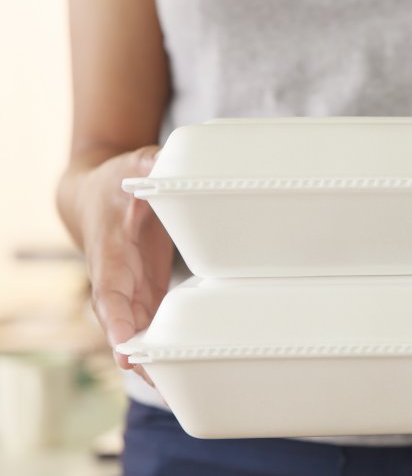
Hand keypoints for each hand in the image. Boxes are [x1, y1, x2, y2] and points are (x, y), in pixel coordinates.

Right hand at [77, 146, 172, 384]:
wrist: (95, 197)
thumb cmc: (115, 183)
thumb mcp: (131, 164)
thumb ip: (147, 162)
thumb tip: (160, 160)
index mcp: (110, 250)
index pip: (109, 290)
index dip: (118, 317)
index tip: (125, 342)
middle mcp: (115, 278)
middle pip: (122, 322)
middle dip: (135, 352)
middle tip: (156, 379)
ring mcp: (128, 289)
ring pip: (135, 330)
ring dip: (149, 358)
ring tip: (172, 388)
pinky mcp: (143, 293)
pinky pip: (148, 324)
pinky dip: (159, 346)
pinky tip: (178, 371)